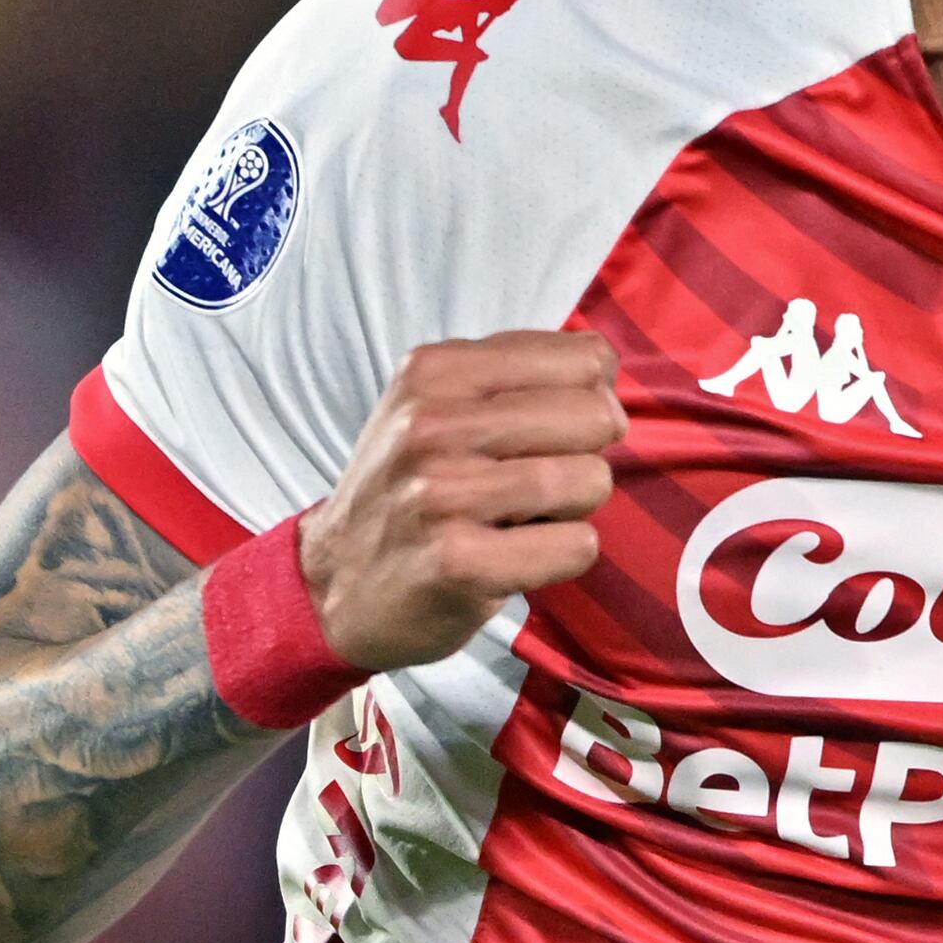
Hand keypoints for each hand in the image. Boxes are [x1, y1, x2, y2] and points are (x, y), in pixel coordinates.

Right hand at [300, 332, 626, 670]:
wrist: (336, 584)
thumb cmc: (410, 489)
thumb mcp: (436, 406)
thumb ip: (516, 375)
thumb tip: (605, 365)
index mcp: (435, 370)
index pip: (585, 357)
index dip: (590, 399)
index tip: (551, 431)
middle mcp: (432, 424)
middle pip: (596, 416)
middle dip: (587, 454)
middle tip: (539, 482)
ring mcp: (441, 494)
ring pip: (591, 480)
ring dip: (575, 510)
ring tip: (523, 519)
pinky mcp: (457, 562)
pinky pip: (577, 545)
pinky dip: (565, 555)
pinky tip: (518, 558)